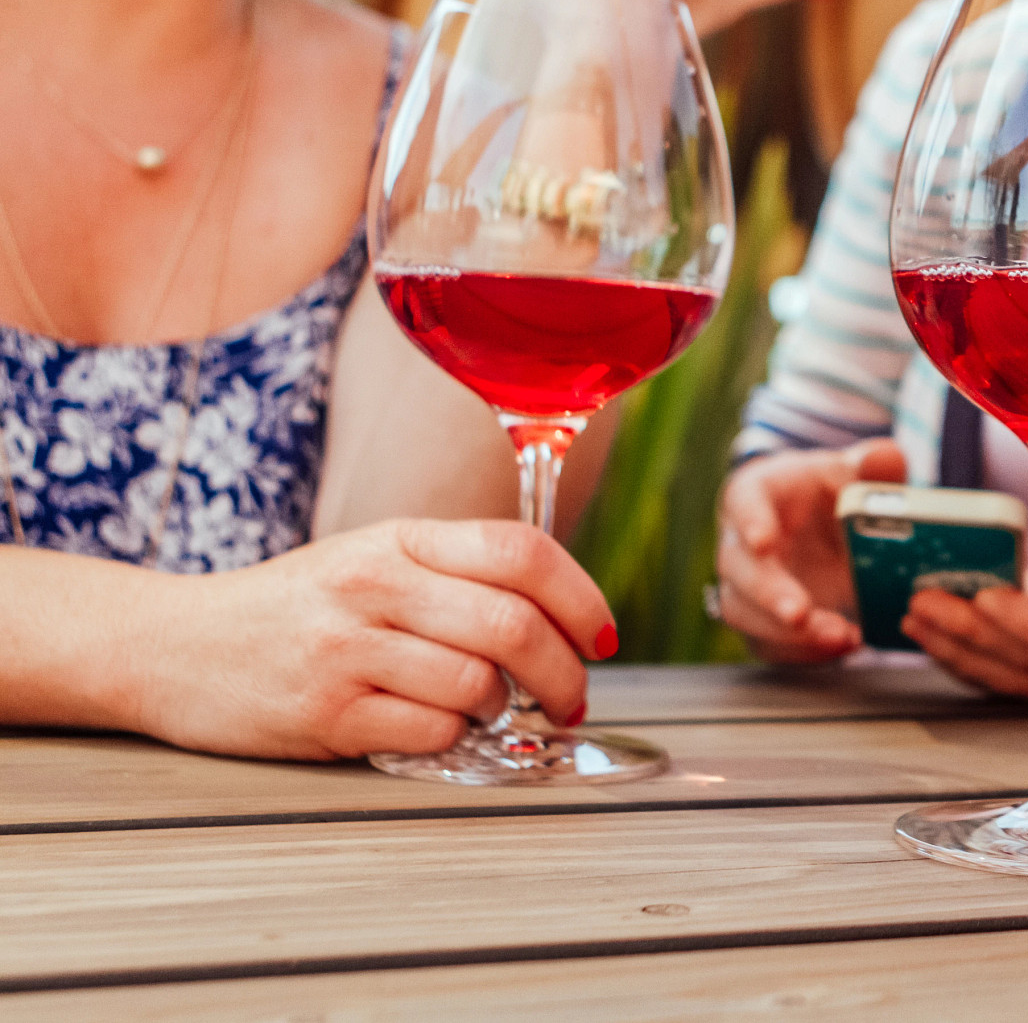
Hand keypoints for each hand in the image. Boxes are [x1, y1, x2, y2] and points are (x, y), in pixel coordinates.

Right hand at [126, 520, 615, 761]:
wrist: (172, 645)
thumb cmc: (299, 607)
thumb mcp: (376, 559)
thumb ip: (461, 572)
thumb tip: (566, 614)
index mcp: (401, 539)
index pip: (523, 551)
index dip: (582, 596)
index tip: (603, 637)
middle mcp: (375, 585)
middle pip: (514, 625)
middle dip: (564, 673)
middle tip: (571, 699)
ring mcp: (347, 650)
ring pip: (478, 683)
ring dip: (502, 709)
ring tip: (486, 710)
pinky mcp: (325, 714)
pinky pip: (430, 733)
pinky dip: (453, 739)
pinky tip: (435, 729)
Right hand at [716, 439, 906, 662]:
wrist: (815, 525)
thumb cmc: (825, 491)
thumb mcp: (849, 471)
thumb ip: (871, 464)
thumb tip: (888, 456)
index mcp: (755, 494)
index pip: (743, 503)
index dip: (751, 521)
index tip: (763, 541)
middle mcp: (738, 542)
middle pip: (738, 570)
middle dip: (769, 594)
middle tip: (800, 613)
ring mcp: (744, 586)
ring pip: (744, 613)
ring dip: (785, 633)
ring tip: (840, 636)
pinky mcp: (760, 621)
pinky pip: (766, 645)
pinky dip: (801, 654)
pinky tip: (840, 651)